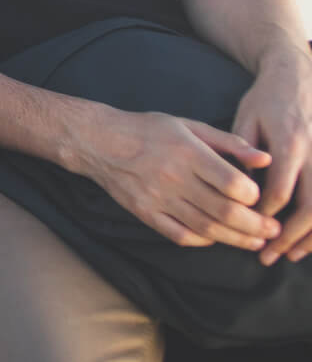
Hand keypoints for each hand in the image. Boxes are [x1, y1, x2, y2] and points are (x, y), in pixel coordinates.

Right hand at [73, 107, 278, 249]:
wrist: (97, 140)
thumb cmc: (147, 130)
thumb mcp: (188, 126)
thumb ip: (229, 142)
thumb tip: (264, 159)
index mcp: (186, 152)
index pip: (231, 183)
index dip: (252, 195)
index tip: (258, 197)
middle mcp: (172, 177)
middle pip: (224, 212)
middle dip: (255, 226)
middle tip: (271, 230)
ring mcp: (157, 198)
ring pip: (206, 228)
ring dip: (236, 239)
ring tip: (255, 242)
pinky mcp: (144, 213)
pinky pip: (180, 236)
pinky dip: (203, 241)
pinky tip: (216, 238)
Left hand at [236, 43, 311, 262]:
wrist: (297, 76)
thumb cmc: (266, 99)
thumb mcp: (246, 119)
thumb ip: (242, 153)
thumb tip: (240, 189)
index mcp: (290, 144)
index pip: (280, 191)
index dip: (264, 214)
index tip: (248, 228)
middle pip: (310, 207)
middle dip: (290, 235)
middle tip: (270, 255)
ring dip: (311, 236)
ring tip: (290, 255)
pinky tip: (309, 240)